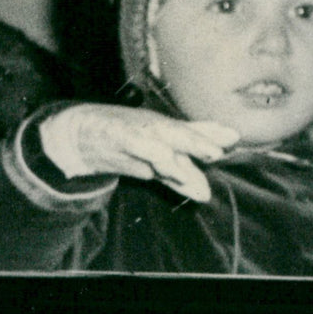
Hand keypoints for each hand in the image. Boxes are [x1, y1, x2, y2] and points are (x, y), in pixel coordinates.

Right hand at [39, 103, 239, 202]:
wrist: (79, 131)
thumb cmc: (124, 138)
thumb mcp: (156, 151)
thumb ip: (181, 169)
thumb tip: (209, 187)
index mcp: (164, 128)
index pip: (190, 131)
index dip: (210, 133)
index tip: (233, 137)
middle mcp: (151, 126)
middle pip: (176, 131)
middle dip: (196, 140)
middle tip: (216, 152)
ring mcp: (132, 130)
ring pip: (156, 138)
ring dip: (173, 149)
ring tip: (189, 165)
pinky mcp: (113, 136)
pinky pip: (132, 143)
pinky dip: (146, 149)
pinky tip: (160, 158)